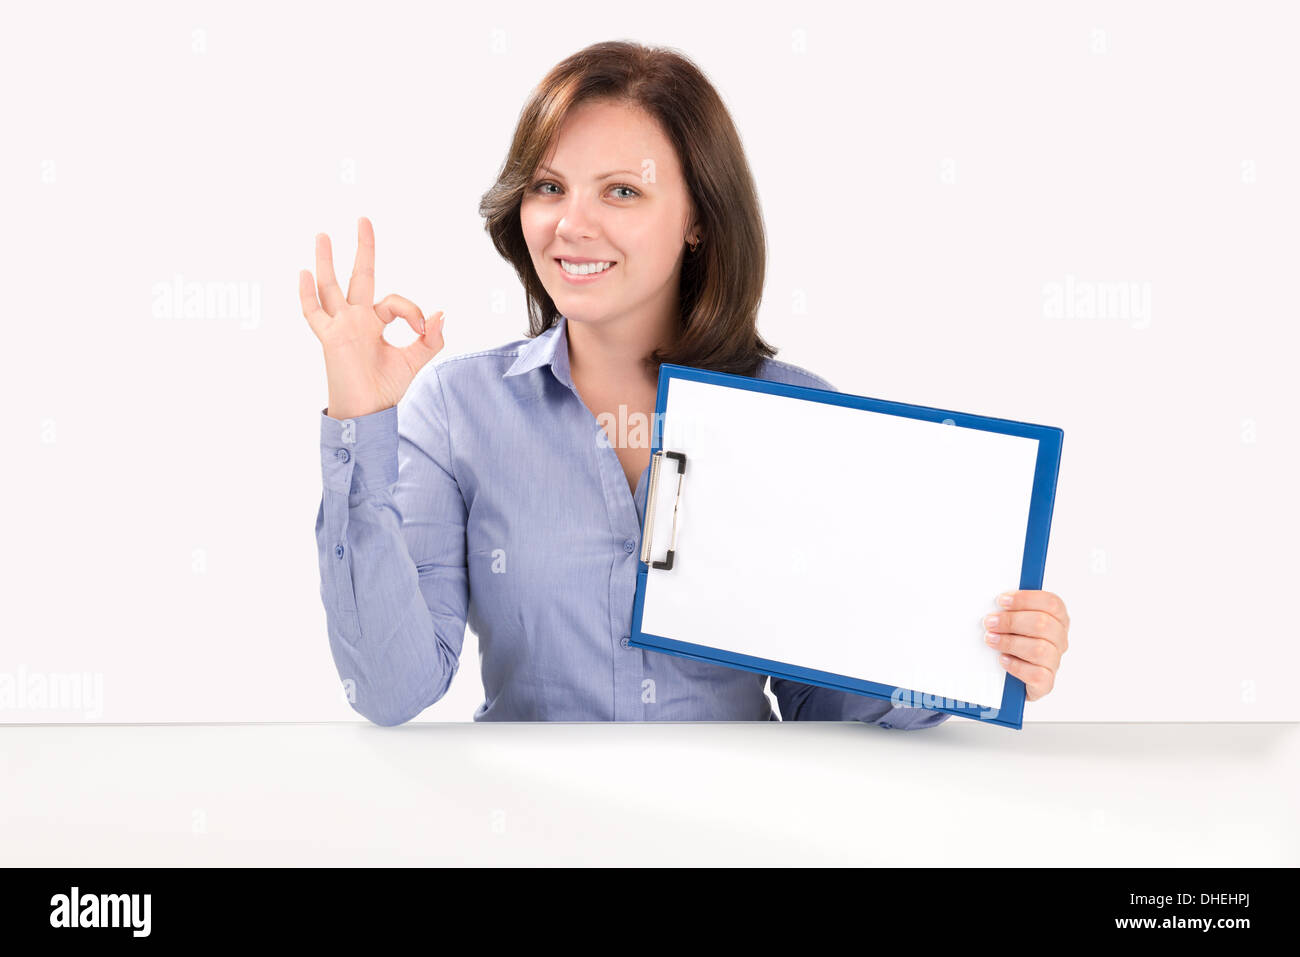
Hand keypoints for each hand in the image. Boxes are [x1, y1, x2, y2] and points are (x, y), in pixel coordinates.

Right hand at [299, 216, 444, 418]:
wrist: (368, 413)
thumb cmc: (386, 388)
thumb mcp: (415, 360)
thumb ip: (431, 339)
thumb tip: (441, 312)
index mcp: (375, 323)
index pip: (395, 301)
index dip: (413, 311)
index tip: (423, 329)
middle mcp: (356, 320)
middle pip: (359, 276)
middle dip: (363, 249)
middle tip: (364, 219)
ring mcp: (340, 327)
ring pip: (331, 287)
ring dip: (327, 261)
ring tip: (323, 235)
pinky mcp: (329, 339)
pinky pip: (314, 313)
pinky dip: (308, 295)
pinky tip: (304, 273)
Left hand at [982, 590, 1069, 700]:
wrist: (1010, 678)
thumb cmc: (1012, 642)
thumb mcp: (1013, 621)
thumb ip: (1010, 609)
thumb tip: (996, 601)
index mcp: (1056, 618)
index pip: (1051, 603)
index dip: (1025, 599)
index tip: (1001, 600)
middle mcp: (1059, 639)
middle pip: (1043, 624)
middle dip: (1011, 621)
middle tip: (990, 622)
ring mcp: (1054, 661)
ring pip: (1039, 649)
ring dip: (1010, 642)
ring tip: (991, 640)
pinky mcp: (1046, 683)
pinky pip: (1035, 674)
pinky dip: (1016, 666)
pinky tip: (1003, 660)